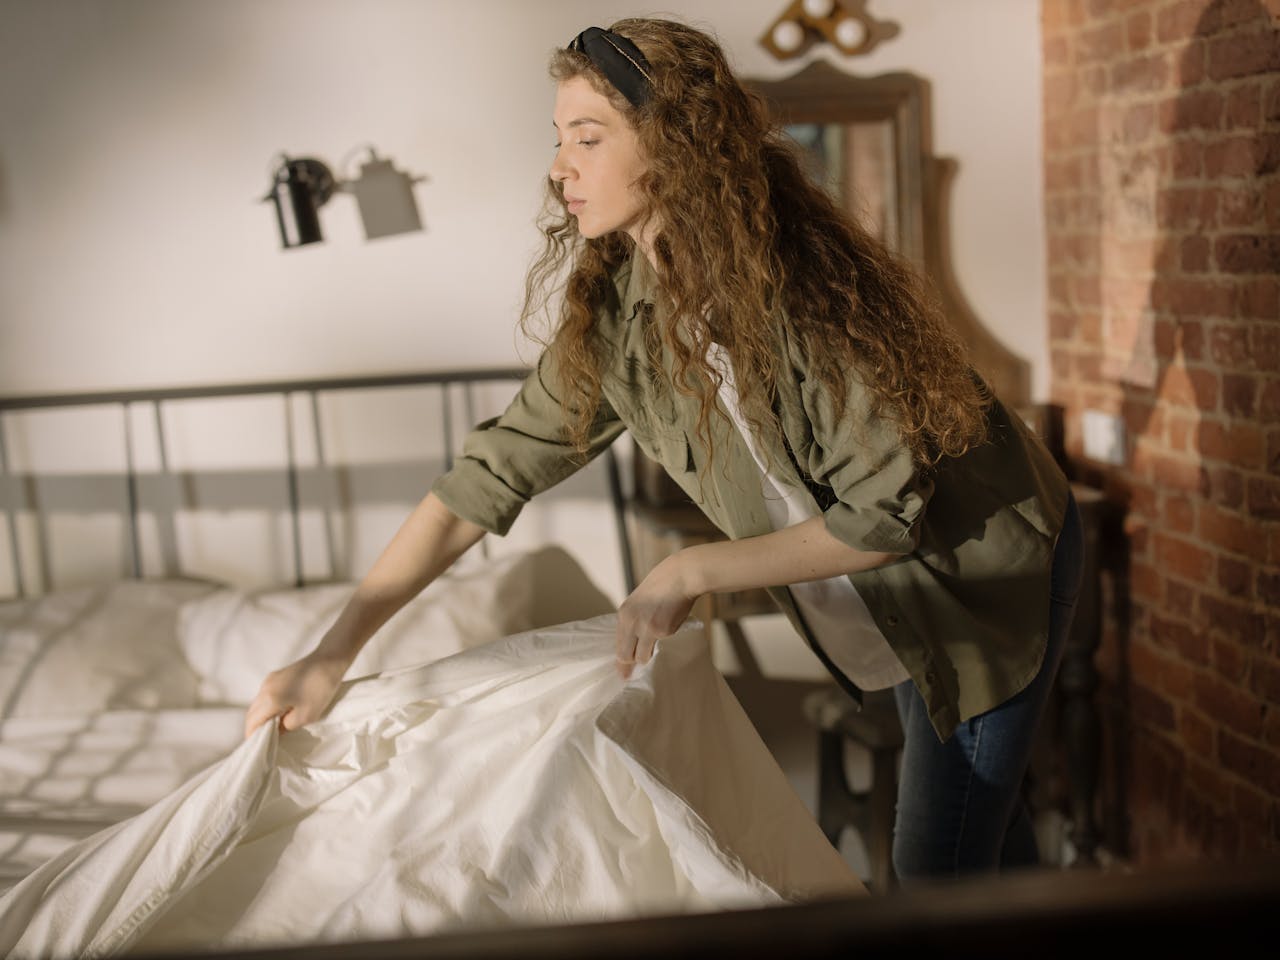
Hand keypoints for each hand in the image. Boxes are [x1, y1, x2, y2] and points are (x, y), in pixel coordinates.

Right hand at [243, 649, 347, 738]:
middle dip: (255, 727)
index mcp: (270, 699)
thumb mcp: (306, 715)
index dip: (252, 736)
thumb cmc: (320, 689)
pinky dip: (266, 707)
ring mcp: (269, 680)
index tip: (257, 747)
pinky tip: (278, 714)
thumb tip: (276, 730)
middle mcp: (265, 688)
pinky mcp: (275, 676)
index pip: (252, 722)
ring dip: (261, 717)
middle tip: (264, 741)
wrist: (329, 660)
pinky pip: (264, 696)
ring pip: (257, 704)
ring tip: (272, 729)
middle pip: (252, 713)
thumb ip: (286, 726)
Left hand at [615, 551, 699, 678]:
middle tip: (631, 675)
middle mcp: (631, 622)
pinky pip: (661, 646)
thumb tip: (632, 643)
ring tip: (654, 645)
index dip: (621, 659)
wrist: (681, 576)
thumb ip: (633, 620)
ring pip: (643, 656)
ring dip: (648, 655)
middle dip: (630, 665)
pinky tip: (668, 626)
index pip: (617, 644)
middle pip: (625, 655)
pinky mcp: (663, 631)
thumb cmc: (662, 586)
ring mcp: (647, 628)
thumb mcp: (638, 601)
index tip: (622, 671)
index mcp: (623, 614)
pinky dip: (664, 641)